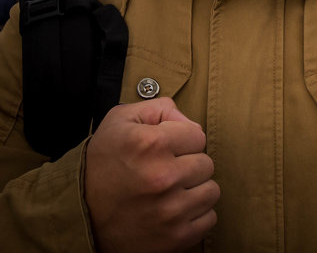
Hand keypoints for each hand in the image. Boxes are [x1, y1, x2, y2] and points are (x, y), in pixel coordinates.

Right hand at [85, 98, 219, 252]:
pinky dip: (195, 216)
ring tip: (170, 192)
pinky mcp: (174, 238)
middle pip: (206, 164)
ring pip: (211, 191)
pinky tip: (173, 211)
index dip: (182, 141)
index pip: (199, 135)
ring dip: (194, 191)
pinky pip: (208, 220)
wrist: (76, 215)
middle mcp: (162, 177)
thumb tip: (189, 122)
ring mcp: (169, 211)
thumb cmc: (101, 164)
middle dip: (188, 165)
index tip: (165, 151)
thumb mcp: (121, 121)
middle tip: (165, 172)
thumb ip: (160, 108)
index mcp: (151, 144)